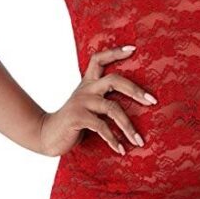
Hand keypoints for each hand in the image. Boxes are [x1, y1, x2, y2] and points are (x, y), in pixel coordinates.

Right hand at [37, 45, 157, 156]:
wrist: (47, 135)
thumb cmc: (74, 121)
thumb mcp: (88, 105)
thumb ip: (103, 99)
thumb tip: (136, 103)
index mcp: (88, 82)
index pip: (99, 59)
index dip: (115, 52)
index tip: (133, 49)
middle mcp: (86, 89)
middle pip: (114, 80)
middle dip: (136, 90)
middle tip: (152, 101)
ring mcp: (81, 102)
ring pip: (112, 108)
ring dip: (128, 126)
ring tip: (139, 141)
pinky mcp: (77, 117)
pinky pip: (102, 127)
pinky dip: (113, 140)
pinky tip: (121, 150)